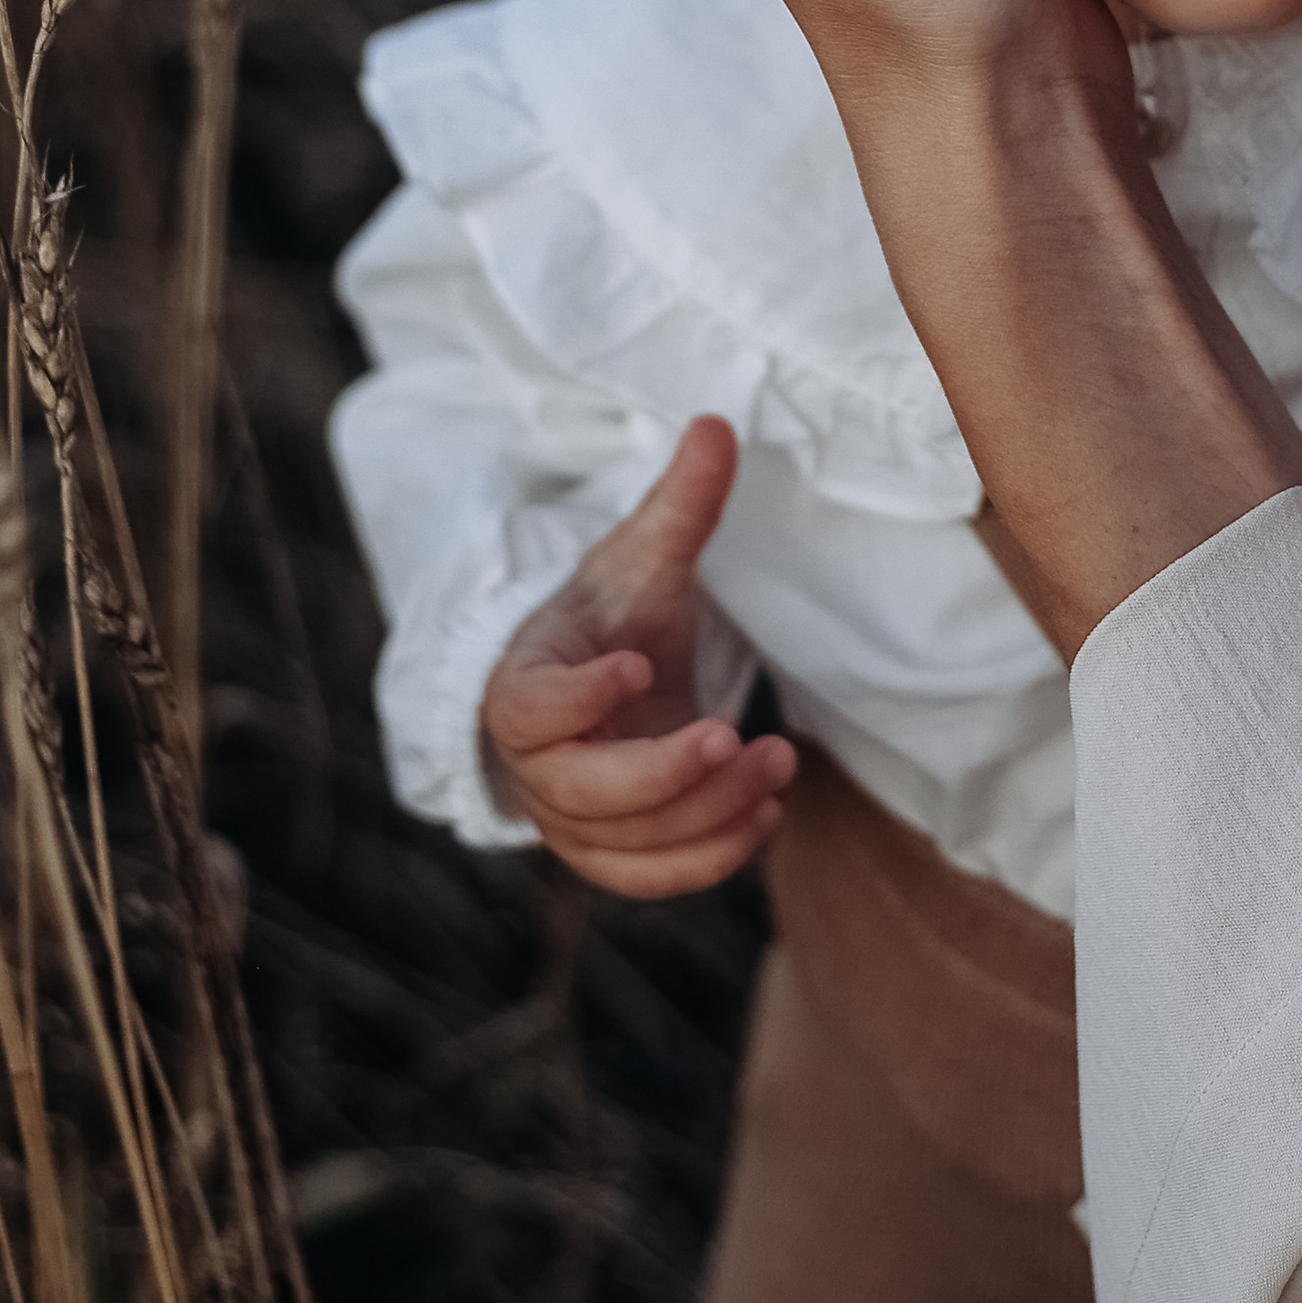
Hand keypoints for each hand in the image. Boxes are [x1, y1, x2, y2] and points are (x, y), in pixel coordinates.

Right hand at [480, 419, 796, 898]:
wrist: (604, 679)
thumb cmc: (613, 617)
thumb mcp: (642, 558)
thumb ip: (679, 506)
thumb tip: (717, 424)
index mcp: (523, 687)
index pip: (530, 710)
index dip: (577, 699)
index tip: (634, 663)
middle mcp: (537, 767)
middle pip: (581, 795)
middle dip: (661, 776)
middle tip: (733, 739)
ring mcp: (572, 821)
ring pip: (627, 844)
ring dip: (706, 814)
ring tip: (778, 763)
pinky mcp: (615, 852)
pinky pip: (651, 878)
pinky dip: (707, 858)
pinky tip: (766, 815)